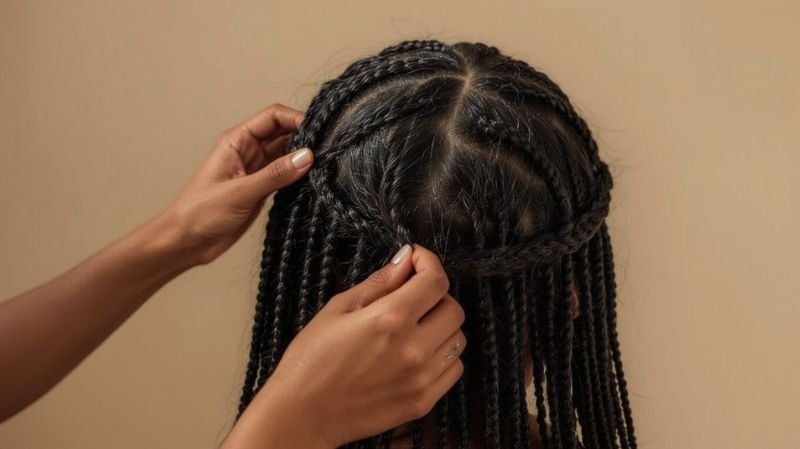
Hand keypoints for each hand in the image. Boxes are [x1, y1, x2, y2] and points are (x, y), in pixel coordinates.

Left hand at [159, 103, 313, 264]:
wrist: (186, 242)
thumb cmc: (200, 213)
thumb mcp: (240, 192)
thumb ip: (275, 174)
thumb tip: (307, 156)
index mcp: (236, 141)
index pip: (272, 117)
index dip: (296, 119)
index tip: (319, 131)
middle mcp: (248, 151)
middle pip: (283, 133)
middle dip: (305, 138)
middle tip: (328, 150)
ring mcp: (256, 170)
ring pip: (287, 155)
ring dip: (304, 158)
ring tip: (326, 165)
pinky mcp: (261, 189)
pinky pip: (285, 175)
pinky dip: (299, 176)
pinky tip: (313, 181)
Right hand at [223, 244, 466, 448]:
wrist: (302, 415)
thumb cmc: (311, 361)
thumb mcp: (337, 310)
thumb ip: (378, 283)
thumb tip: (406, 260)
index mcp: (389, 319)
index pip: (435, 282)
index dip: (430, 263)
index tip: (417, 260)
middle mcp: (412, 348)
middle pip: (454, 309)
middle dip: (436, 295)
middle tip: (412, 296)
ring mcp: (420, 378)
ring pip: (457, 339)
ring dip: (441, 326)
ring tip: (414, 328)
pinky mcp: (422, 402)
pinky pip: (453, 369)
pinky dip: (442, 357)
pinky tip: (417, 354)